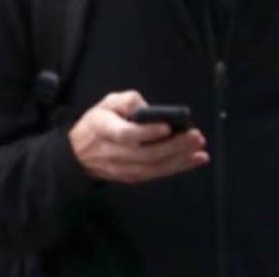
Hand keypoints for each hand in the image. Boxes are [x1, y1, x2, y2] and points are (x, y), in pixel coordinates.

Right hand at [68, 91, 208, 183]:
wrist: (79, 153)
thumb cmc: (97, 123)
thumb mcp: (106, 103)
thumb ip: (127, 101)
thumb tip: (149, 109)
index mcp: (104, 130)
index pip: (126, 134)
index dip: (147, 133)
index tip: (166, 127)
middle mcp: (114, 152)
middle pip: (147, 154)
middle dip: (174, 146)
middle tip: (195, 136)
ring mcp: (123, 168)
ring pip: (154, 167)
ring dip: (180, 159)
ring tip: (199, 149)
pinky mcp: (132, 177)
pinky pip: (157, 174)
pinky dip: (178, 167)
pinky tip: (194, 160)